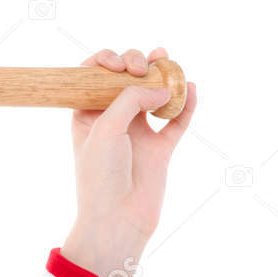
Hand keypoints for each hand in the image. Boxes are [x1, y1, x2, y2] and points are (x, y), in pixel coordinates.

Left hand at [61, 45, 197, 276]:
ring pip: (153, 96)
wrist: (118, 218)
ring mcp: (138, 134)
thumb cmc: (100, 175)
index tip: (117, 64)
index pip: (93, 78)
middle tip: (141, 67)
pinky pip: (177, 121)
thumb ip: (131, 100)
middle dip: (135, 65)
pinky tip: (191, 87)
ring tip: (167, 58)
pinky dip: (185, 103)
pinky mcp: (161, 149)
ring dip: (162, 76)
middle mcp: (112, 121)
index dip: (104, 63)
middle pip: (125, 82)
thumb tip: (161, 86)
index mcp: (86, 115)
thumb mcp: (106, 129)